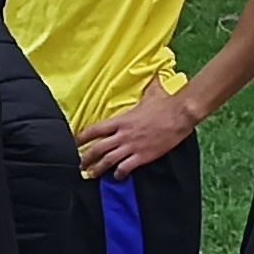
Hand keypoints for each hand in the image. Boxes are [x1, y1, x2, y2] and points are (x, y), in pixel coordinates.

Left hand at [79, 77, 200, 178]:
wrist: (180, 115)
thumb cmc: (165, 103)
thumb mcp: (151, 93)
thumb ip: (146, 88)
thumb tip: (152, 76)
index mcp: (120, 120)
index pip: (94, 130)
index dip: (80, 138)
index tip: (72, 143)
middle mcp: (122, 134)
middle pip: (97, 148)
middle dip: (85, 158)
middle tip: (79, 165)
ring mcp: (132, 146)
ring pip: (108, 160)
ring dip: (98, 169)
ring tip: (91, 175)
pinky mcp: (143, 156)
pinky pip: (126, 167)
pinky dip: (119, 174)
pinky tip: (117, 177)